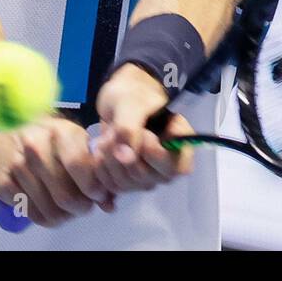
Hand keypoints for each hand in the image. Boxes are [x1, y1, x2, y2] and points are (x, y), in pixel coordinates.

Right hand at [0, 116, 114, 227]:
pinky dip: (44, 217)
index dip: (93, 189)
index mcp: (61, 131)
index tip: (97, 195)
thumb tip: (109, 204)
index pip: (79, 166)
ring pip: (49, 209)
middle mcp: (36, 144)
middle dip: (80, 208)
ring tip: (66, 209)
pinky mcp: (1, 180)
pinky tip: (48, 207)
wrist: (9, 132)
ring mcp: (16, 163)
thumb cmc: (51, 140)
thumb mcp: (76, 144)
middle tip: (82, 206)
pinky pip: (31, 213)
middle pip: (65, 196)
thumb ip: (96, 172)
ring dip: (63, 215)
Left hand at [93, 64, 194, 193]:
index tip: (144, 134)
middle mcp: (168, 165)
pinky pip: (113, 186)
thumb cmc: (133, 94)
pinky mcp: (128, 181)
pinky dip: (102, 169)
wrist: (117, 100)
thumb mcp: (131, 103)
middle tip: (115, 131)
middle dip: (126, 154)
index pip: (177, 167)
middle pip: (150, 178)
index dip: (156, 155)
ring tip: (107, 136)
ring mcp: (148, 176)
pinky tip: (100, 150)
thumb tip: (126, 158)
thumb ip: (130, 128)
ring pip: (129, 183)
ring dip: (111, 160)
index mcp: (180, 144)